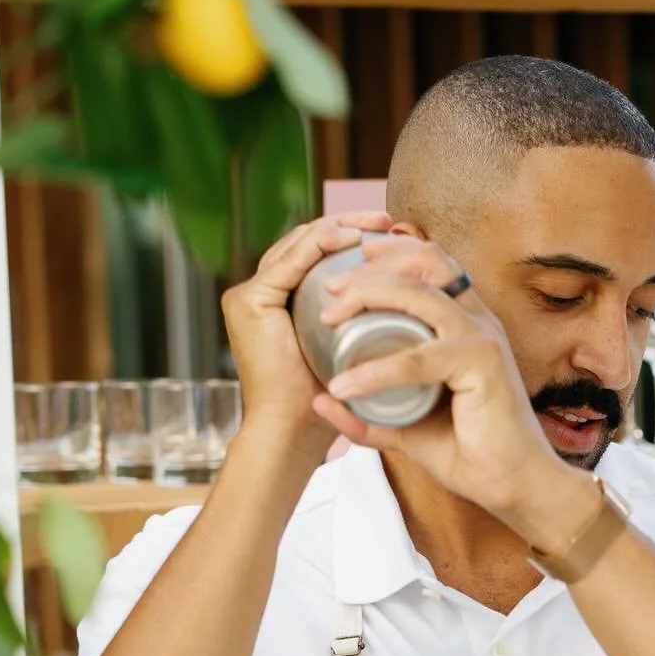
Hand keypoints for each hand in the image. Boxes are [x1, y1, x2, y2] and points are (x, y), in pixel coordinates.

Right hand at [221, 210, 392, 464]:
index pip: (313, 254)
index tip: (390, 233)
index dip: (350, 236)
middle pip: (305, 243)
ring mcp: (249, 295)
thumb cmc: (327, 402)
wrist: (293, 434)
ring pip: (298, 244)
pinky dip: (320, 245)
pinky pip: (289, 262)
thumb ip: (361, 324)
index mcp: (277, 301)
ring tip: (377, 225)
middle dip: (348, 225)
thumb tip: (405, 302)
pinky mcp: (249, 301)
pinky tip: (351, 238)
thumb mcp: (348, 351)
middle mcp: (258, 293)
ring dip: (339, 227)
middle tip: (387, 221)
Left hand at [310, 235, 582, 532]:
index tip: (341, 275)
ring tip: (330, 318)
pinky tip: (344, 385)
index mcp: (466, 325)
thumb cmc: (470, 453)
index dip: (388, 255)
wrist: (512, 486)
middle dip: (369, 268)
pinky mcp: (483, 363)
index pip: (430, 265)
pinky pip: (418, 358)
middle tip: (329, 291)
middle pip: (424, 263)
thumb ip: (368, 414)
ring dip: (368, 296)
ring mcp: (482, 337)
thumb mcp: (407, 427)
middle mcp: (477, 321)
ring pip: (419, 294)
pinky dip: (376, 369)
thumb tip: (322, 401)